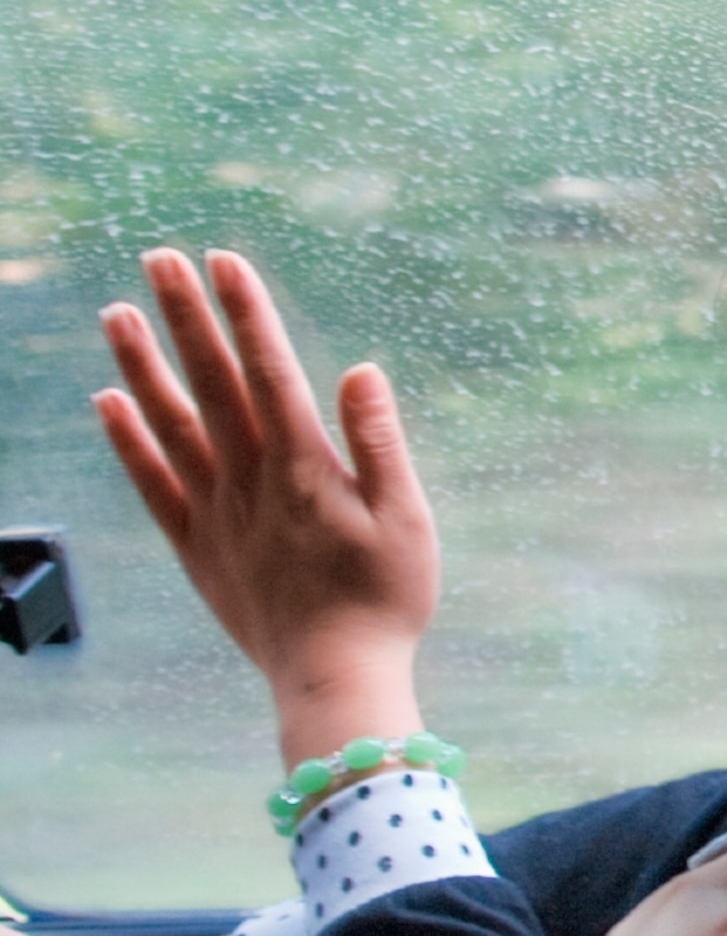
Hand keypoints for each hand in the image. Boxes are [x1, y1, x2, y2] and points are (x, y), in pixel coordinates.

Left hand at [91, 249, 437, 765]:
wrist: (333, 677)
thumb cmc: (386, 599)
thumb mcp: (407, 517)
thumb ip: (379, 442)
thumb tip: (362, 370)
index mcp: (305, 466)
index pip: (268, 368)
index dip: (244, 311)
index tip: (222, 260)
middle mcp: (250, 480)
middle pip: (211, 382)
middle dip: (186, 315)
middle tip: (159, 258)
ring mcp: (216, 513)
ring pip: (169, 424)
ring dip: (141, 364)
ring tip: (117, 312)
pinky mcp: (197, 547)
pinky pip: (152, 483)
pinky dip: (128, 440)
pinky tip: (110, 401)